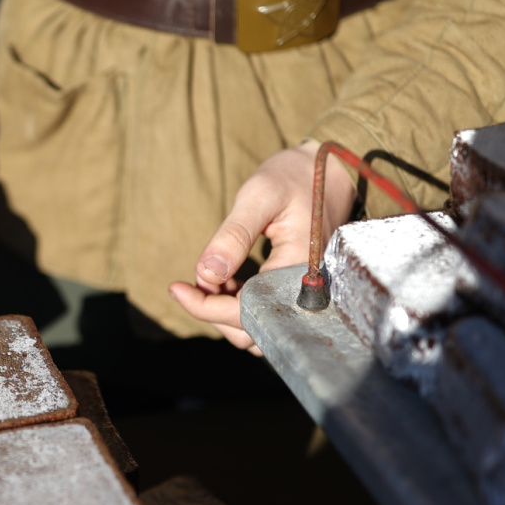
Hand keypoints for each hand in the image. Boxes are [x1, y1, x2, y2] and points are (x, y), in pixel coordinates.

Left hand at [169, 139, 355, 354]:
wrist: (327, 172)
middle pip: (251, 331)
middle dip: (213, 312)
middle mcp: (304, 292)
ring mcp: (301, 295)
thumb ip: (234, 235)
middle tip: (187, 284)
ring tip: (207, 278)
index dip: (207, 307)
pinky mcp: (294, 292)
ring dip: (224, 311)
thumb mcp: (260, 195)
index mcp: (299, 270)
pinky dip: (237, 303)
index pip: (247, 311)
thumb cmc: (293, 178)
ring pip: (256, 328)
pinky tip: (224, 278)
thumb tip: (207, 274)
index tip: (176, 288)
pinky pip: (264, 313)